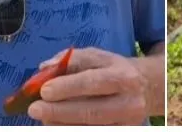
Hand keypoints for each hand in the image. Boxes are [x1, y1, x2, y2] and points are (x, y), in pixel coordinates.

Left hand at [27, 47, 146, 124]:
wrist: (146, 88)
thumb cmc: (114, 70)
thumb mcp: (98, 56)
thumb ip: (71, 59)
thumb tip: (45, 68)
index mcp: (122, 76)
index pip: (93, 82)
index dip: (67, 87)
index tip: (44, 90)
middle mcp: (128, 102)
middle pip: (91, 111)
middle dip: (59, 112)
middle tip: (35, 109)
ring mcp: (126, 123)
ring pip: (90, 128)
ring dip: (61, 124)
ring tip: (43, 118)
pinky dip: (71, 129)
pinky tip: (57, 125)